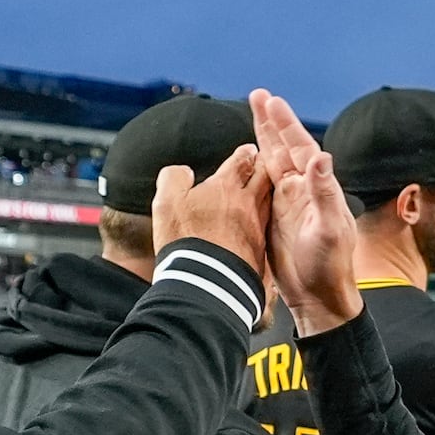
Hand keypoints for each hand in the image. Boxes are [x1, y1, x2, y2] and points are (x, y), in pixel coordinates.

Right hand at [152, 144, 269, 276]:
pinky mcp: (260, 255)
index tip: (249, 150)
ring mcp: (257, 231)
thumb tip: (182, 173)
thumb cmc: (187, 241)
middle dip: (264, 167)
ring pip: (267, 204)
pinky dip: (261, 224)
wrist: (208, 284)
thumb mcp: (166, 201)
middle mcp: (247, 206)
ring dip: (266, 193)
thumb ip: (174, 178)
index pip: (242, 161)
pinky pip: (263, 232)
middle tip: (264, 163)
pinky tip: (257, 227)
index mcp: (226, 187)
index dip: (246, 153)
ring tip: (263, 190)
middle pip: (263, 178)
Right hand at [248, 89, 362, 333]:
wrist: (317, 296)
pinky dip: (255, 165)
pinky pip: (263, 184)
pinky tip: (248, 155)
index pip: (300, 147)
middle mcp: (303, 190)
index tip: (271, 101)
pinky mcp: (274, 217)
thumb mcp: (329, 228)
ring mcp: (288, 203)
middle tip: (258, 95)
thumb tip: (321, 156)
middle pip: (285, 147)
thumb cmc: (329, 266)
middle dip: (271, 122)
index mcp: (317, 187)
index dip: (285, 124)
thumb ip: (324, 192)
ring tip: (253, 113)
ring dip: (263, 137)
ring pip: (273, 161)